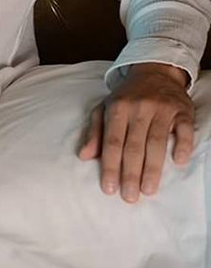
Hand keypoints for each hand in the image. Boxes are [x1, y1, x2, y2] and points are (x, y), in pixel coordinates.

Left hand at [77, 63, 194, 203]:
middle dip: (131, 173)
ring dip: (153, 168)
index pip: (113, 141)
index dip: (111, 166)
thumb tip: (83, 156)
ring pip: (157, 142)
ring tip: (148, 190)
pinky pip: (184, 130)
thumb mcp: (105, 108)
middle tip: (129, 197)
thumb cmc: (126, 96)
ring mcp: (162, 108)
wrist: (154, 71)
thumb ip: (94, 132)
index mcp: (118, 107)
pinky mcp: (182, 110)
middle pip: (134, 145)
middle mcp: (139, 107)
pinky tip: (179, 162)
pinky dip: (182, 145)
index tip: (109, 188)